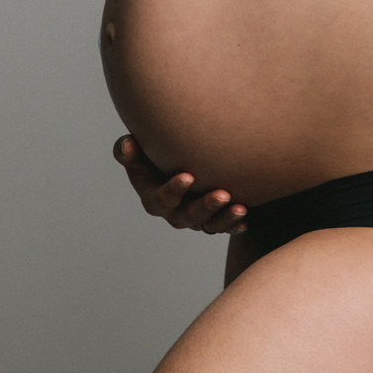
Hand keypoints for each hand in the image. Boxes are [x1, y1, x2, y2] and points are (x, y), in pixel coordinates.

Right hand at [113, 136, 248, 233]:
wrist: (176, 165)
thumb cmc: (152, 156)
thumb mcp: (137, 154)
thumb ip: (127, 150)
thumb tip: (129, 144)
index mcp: (155, 198)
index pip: (163, 198)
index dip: (174, 189)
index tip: (188, 176)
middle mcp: (175, 213)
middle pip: (189, 215)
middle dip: (205, 207)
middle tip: (223, 194)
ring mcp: (195, 218)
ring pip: (209, 224)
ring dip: (225, 218)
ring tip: (240, 208)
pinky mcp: (213, 219)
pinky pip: (224, 227)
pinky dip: (234, 225)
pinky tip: (246, 220)